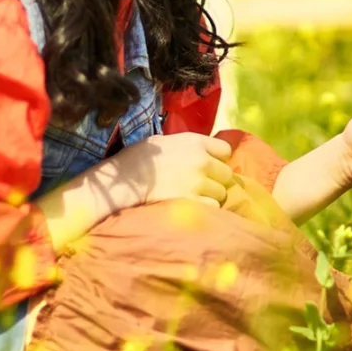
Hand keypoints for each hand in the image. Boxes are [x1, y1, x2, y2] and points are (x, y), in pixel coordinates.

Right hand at [107, 131, 235, 208]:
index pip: (225, 150)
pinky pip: (213, 207)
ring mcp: (198, 183)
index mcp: (195, 142)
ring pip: (222, 193)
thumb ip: (188, 147)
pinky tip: (192, 206)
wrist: (124, 180)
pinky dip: (206, 208)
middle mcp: (201, 161)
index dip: (219, 159)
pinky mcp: (193, 202)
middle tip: (202, 184)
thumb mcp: (164, 142)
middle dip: (217, 180)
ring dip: (212, 196)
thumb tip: (201, 154)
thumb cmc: (138, 158)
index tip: (210, 165)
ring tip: (195, 196)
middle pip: (226, 174)